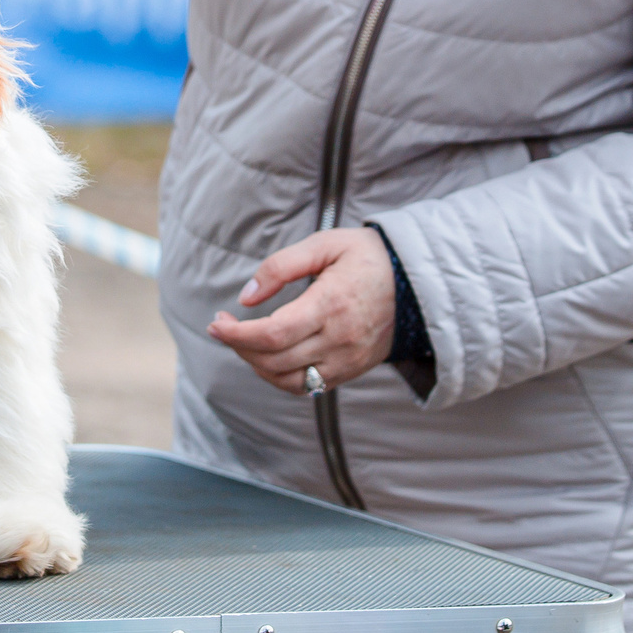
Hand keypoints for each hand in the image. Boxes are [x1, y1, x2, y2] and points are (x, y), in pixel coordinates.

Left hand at [206, 227, 396, 395]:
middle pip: (274, 360)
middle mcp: (340, 339)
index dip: (236, 334)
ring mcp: (347, 360)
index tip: (215, 324)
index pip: (273, 333)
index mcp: (331, 304)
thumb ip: (280, 267)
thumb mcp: (324, 244)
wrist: (417, 282)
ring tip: (242, 340)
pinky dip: (280, 377)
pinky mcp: (351, 371)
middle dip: (238, 346)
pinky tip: (268, 356)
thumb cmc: (367, 257)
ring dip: (256, 365)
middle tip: (222, 326)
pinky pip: (308, 387)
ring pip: (288, 380)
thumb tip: (247, 297)